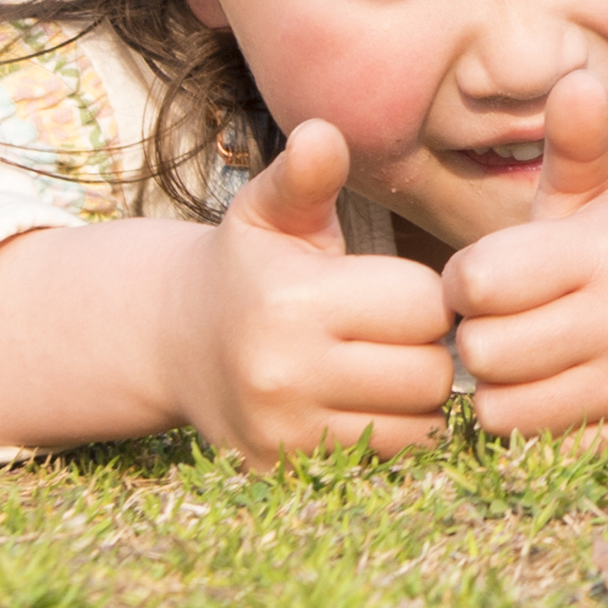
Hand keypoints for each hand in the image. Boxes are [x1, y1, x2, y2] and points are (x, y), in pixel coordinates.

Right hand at [171, 121, 459, 462]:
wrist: (177, 341)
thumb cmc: (250, 264)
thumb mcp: (271, 209)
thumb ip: (305, 175)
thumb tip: (321, 134)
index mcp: (292, 302)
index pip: (424, 306)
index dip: (426, 294)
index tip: (398, 289)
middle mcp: (284, 375)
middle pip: (430, 372)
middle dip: (429, 347)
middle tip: (397, 330)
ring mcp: (284, 434)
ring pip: (418, 426)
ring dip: (416, 396)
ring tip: (383, 364)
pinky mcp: (286, 473)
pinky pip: (387, 460)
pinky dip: (391, 433)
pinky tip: (364, 401)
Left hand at [443, 70, 607, 438]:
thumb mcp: (597, 189)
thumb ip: (577, 140)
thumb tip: (574, 82)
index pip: (478, 282)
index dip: (464, 282)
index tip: (487, 278)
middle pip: (484, 352)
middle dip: (480, 339)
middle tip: (509, 324)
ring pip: (503, 411)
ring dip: (500, 391)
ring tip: (527, 362)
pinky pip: (535, 453)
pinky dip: (529, 433)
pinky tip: (552, 397)